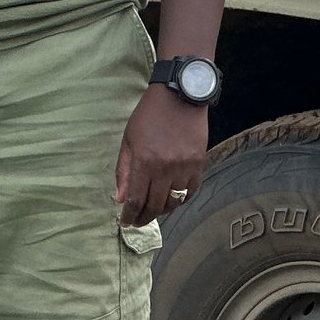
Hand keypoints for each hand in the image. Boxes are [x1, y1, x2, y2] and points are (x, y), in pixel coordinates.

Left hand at [114, 86, 208, 226]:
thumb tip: (120, 198)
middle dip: (144, 217)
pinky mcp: (199, 165)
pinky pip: (189, 193)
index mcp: (145, 161)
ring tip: (152, 210)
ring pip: (173, 203)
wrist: (180, 97)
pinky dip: (179, 200)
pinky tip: (171, 200)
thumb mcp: (129, 139)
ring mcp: (185, 168)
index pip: (136, 199)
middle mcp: (165, 168)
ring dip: (161, 211)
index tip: (125, 222)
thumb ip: (124, 170)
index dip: (130, 215)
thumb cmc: (149, 115)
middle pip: (155, 206)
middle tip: (137, 221)